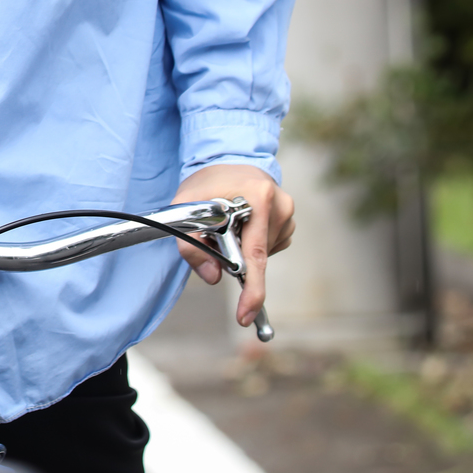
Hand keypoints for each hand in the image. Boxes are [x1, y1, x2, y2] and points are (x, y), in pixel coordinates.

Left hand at [171, 164, 294, 328]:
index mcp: (258, 197)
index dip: (251, 289)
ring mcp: (288, 211)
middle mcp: (280, 204)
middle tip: (216, 236)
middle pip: (257, 256)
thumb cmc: (205, 184)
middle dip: (235, 258)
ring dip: (243, 249)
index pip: (255, 254)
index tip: (245, 314)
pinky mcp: (289, 219)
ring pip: (263, 254)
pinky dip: (253, 243)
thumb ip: (192, 246)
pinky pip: (269, 246)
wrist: (227, 158)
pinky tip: (243, 225)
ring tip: (229, 223)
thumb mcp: (184, 209)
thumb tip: (214, 278)